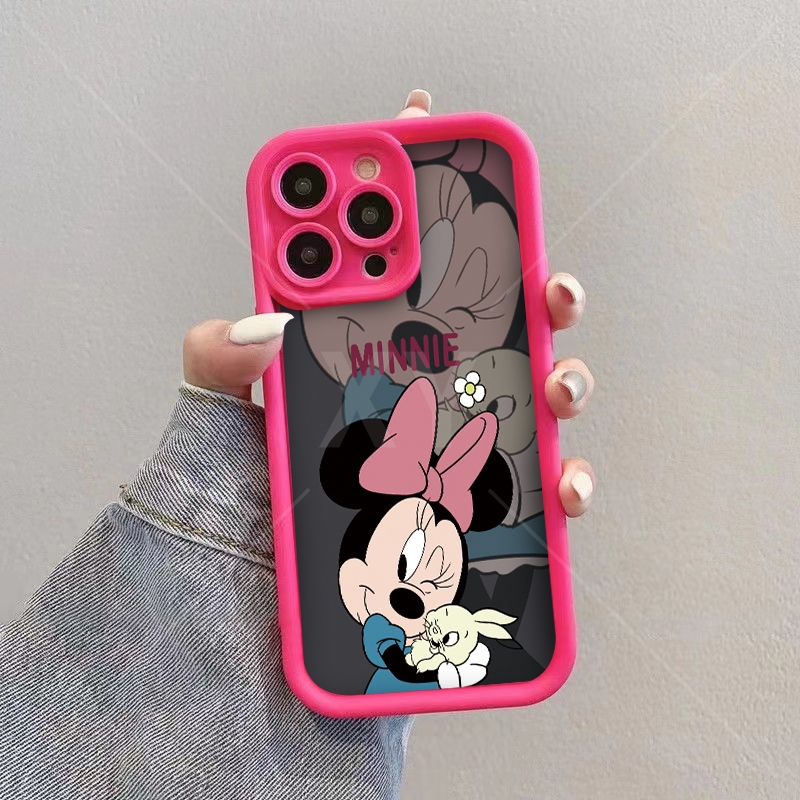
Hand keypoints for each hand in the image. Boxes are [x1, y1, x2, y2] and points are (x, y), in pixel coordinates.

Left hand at [183, 89, 595, 517]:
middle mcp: (420, 379)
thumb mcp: (223, 415)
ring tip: (559, 384)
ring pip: (535, 390)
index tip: (424, 125)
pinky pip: (539, 486)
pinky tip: (565, 486)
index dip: (412, 187)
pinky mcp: (476, 503)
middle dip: (532, 280)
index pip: (398, 258)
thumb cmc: (240, 492)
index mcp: (362, 342)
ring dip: (567, 377)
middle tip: (545, 281)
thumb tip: (256, 325)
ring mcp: (453, 438)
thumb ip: (220, 360)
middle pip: (494, 312)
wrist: (249, 581)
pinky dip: (567, 482)